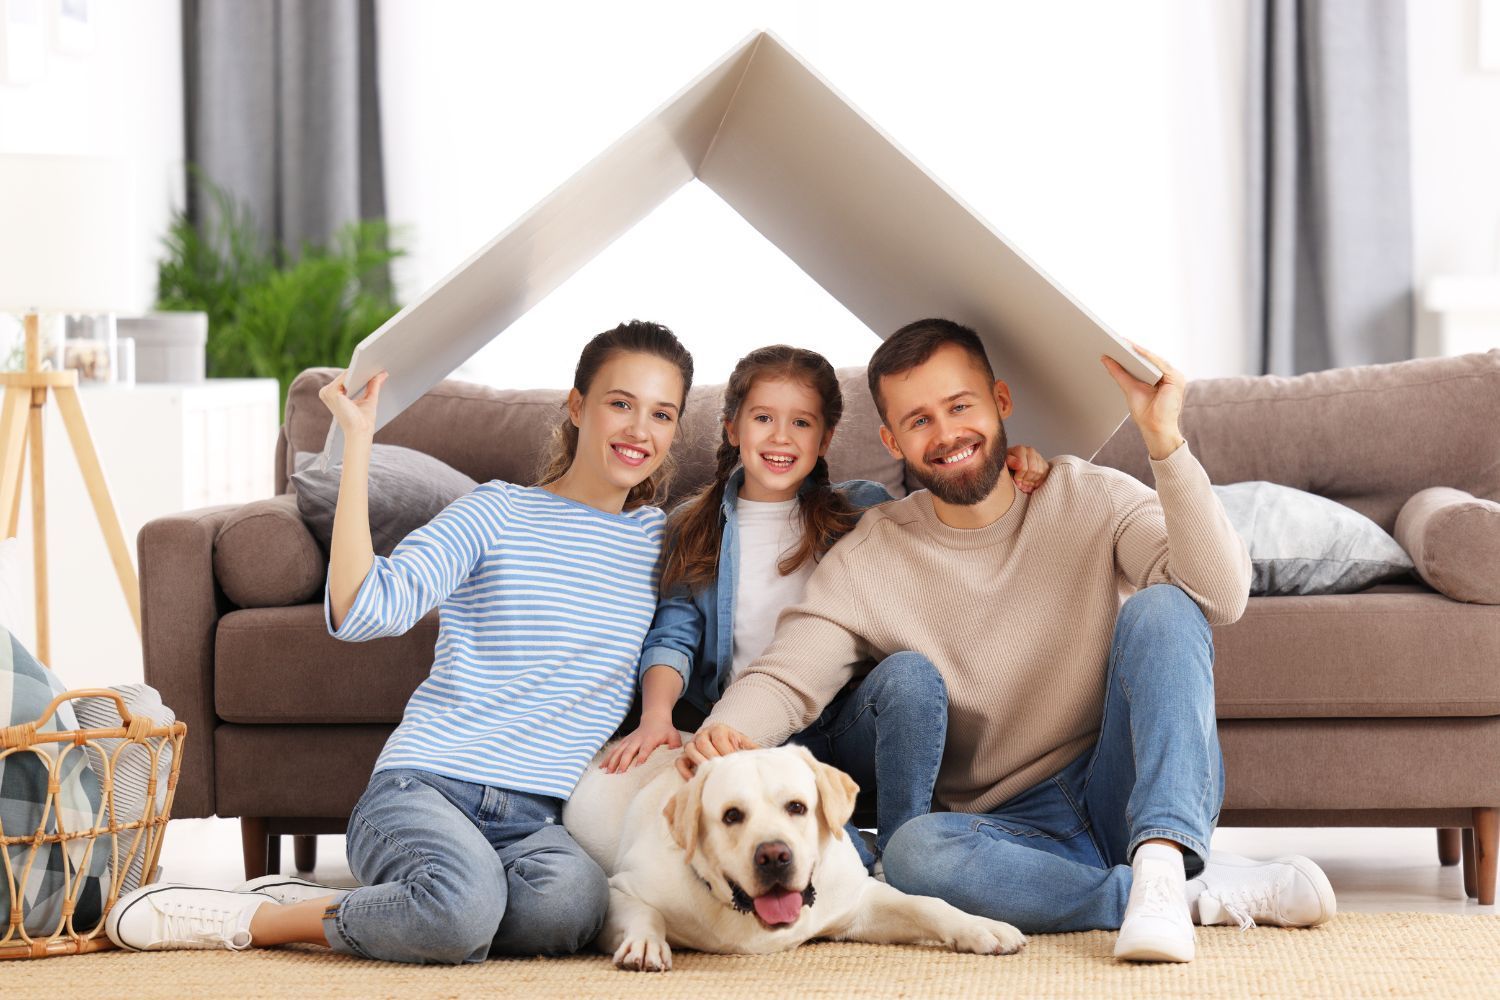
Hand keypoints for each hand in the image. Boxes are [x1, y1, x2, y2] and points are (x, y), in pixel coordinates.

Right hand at [318, 369, 387, 442]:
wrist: (360, 432)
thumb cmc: (363, 421)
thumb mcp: (370, 399)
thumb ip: (374, 385)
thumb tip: (383, 373)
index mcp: (333, 394)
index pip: (346, 379)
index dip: (359, 372)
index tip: (373, 364)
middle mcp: (326, 392)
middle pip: (345, 376)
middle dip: (359, 369)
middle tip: (375, 360)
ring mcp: (327, 392)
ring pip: (345, 375)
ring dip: (358, 369)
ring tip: (372, 363)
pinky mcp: (331, 393)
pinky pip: (345, 377)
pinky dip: (355, 373)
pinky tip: (365, 368)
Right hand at [603, 715, 681, 772]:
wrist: (654, 719)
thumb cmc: (665, 730)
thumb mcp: (673, 735)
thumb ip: (675, 744)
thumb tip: (676, 755)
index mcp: (650, 739)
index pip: (645, 749)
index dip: (641, 757)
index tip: (637, 767)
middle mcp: (637, 740)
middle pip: (629, 751)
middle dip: (623, 762)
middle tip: (619, 773)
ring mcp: (629, 740)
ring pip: (619, 750)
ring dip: (613, 761)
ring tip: (608, 772)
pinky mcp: (624, 742)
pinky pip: (614, 750)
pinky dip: (608, 758)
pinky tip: (602, 766)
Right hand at [675, 724, 757, 779]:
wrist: (724, 744)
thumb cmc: (736, 747)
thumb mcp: (746, 745)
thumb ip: (754, 750)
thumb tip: (769, 759)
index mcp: (720, 729)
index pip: (719, 739)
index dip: (726, 752)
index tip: (733, 764)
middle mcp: (704, 733)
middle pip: (702, 742)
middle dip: (712, 757)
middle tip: (720, 771)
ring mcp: (693, 743)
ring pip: (689, 749)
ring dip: (699, 762)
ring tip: (709, 774)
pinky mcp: (685, 755)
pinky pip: (680, 761)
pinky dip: (684, 771)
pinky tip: (694, 780)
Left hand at [1005, 445, 1050, 494]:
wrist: (1011, 466)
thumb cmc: (1006, 465)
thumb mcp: (1004, 464)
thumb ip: (1010, 462)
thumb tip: (1019, 465)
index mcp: (1020, 449)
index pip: (1024, 467)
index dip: (1020, 477)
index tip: (1016, 481)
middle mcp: (1030, 451)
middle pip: (1034, 470)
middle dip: (1027, 480)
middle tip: (1021, 485)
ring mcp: (1038, 456)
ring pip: (1040, 472)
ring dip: (1033, 481)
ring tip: (1026, 485)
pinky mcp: (1044, 463)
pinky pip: (1045, 474)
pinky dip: (1039, 481)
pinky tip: (1031, 483)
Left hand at [1100, 342, 1185, 459]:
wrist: (1155, 429)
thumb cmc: (1145, 413)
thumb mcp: (1129, 388)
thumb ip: (1119, 372)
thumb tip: (1105, 358)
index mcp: (1161, 378)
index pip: (1145, 361)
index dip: (1132, 352)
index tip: (1116, 341)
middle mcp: (1169, 376)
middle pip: (1150, 359)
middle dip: (1134, 349)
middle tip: (1117, 338)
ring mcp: (1175, 376)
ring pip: (1154, 359)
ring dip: (1139, 350)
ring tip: (1123, 342)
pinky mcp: (1177, 379)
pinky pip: (1159, 364)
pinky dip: (1147, 356)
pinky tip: (1135, 350)